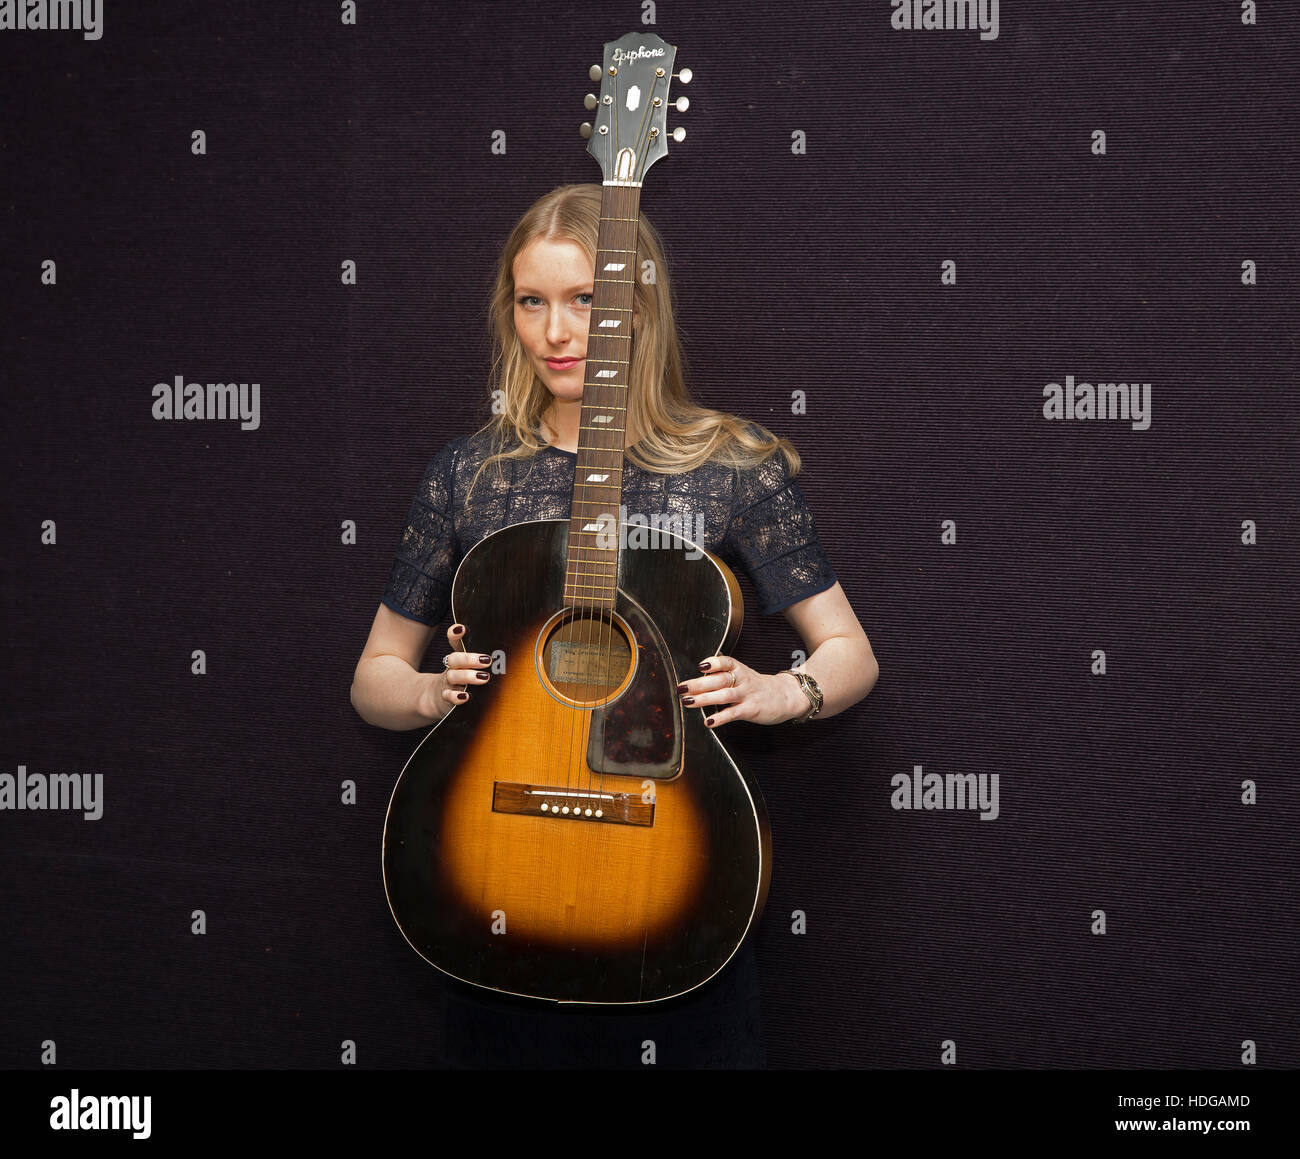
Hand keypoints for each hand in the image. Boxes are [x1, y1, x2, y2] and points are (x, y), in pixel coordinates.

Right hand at [422, 623, 494, 719]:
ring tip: (484, 677)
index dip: (455, 635)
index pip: (455, 643)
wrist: (436, 697)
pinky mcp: (445, 698)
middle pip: (454, 659)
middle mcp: (452, 668)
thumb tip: (506, 652)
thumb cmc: (461, 680)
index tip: (461, 629)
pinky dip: (456, 696)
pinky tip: (466, 696)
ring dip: (468, 676)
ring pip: (452, 676)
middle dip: (469, 658)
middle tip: (487, 660)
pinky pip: (447, 696)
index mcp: (459, 658)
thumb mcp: (469, 669)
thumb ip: (484, 661)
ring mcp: (447, 683)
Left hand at [676, 655, 804, 727]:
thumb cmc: (757, 686)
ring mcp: (747, 695)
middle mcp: (742, 680)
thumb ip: (722, 674)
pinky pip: (733, 713)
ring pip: (724, 695)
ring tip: (688, 702)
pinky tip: (708, 722)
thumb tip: (697, 676)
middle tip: (681, 687)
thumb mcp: (742, 674)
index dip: (713, 663)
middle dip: (699, 683)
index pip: (725, 662)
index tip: (700, 666)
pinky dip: (720, 718)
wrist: (786, 696)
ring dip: (704, 699)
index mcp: (739, 669)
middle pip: (719, 679)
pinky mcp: (751, 710)